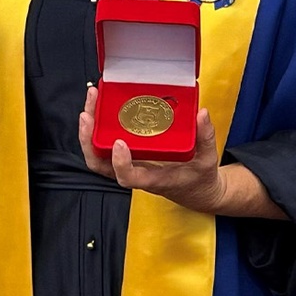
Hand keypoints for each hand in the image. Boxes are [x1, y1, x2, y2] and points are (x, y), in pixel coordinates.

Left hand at [78, 86, 226, 213]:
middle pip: (102, 164)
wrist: (196, 191)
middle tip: (88, 113)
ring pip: (99, 156)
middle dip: (89, 141)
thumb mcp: (208, 160)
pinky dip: (99, 130)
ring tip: (90, 104)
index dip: (120, 163)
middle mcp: (137, 173)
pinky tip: (100, 109)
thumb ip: (206, 137)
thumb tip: (201, 113)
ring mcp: (130, 165)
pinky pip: (106, 148)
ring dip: (90, 132)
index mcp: (154, 179)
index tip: (119, 143)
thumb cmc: (199, 178)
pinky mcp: (130, 157)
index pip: (130, 177)